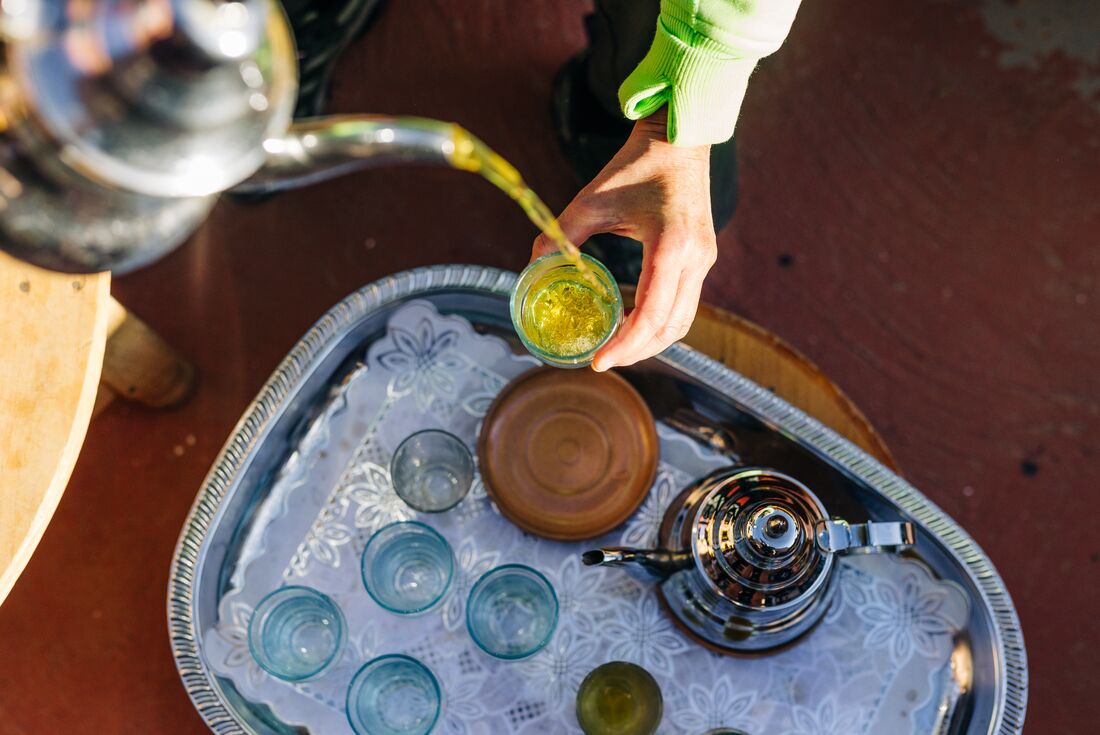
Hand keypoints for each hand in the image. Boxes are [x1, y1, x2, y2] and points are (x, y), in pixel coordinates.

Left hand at [531, 109, 716, 371]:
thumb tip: (532, 265)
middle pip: (670, 327)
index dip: (624, 346)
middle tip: (602, 361)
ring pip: (682, 321)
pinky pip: (685, 304)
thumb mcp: (592, 198)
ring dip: (652, 342)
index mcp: (670, 245)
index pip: (650, 314)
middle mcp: (695, 258)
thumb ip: (561, 234)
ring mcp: (704, 259)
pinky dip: (660, 323)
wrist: (679, 138)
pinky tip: (633, 325)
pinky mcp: (703, 257)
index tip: (598, 362)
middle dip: (636, 352)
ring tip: (617, 349)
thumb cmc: (635, 165)